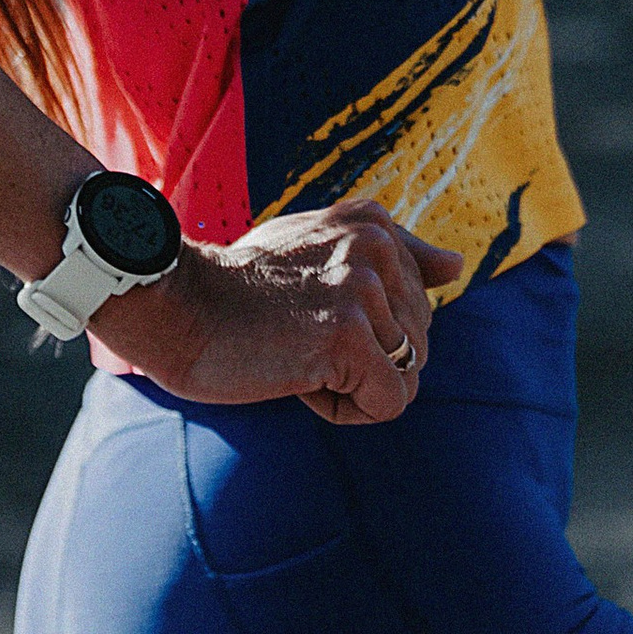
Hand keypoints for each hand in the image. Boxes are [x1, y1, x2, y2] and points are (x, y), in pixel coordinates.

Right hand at [97, 201, 463, 424]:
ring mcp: (364, 289)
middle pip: (418, 344)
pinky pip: (388, 404)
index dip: (364, 329)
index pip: (418, 304)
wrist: (173, 307)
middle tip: (295, 338)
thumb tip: (459, 266)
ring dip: (350, 385)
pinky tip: (299, 380)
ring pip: (406, 377)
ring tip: (294, 354)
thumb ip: (393, 253)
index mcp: (371, 223)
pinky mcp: (349, 335)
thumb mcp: (316, 248)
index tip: (306, 314)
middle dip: (362, 360)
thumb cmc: (236, 289)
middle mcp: (375, 246)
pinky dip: (344, 410)